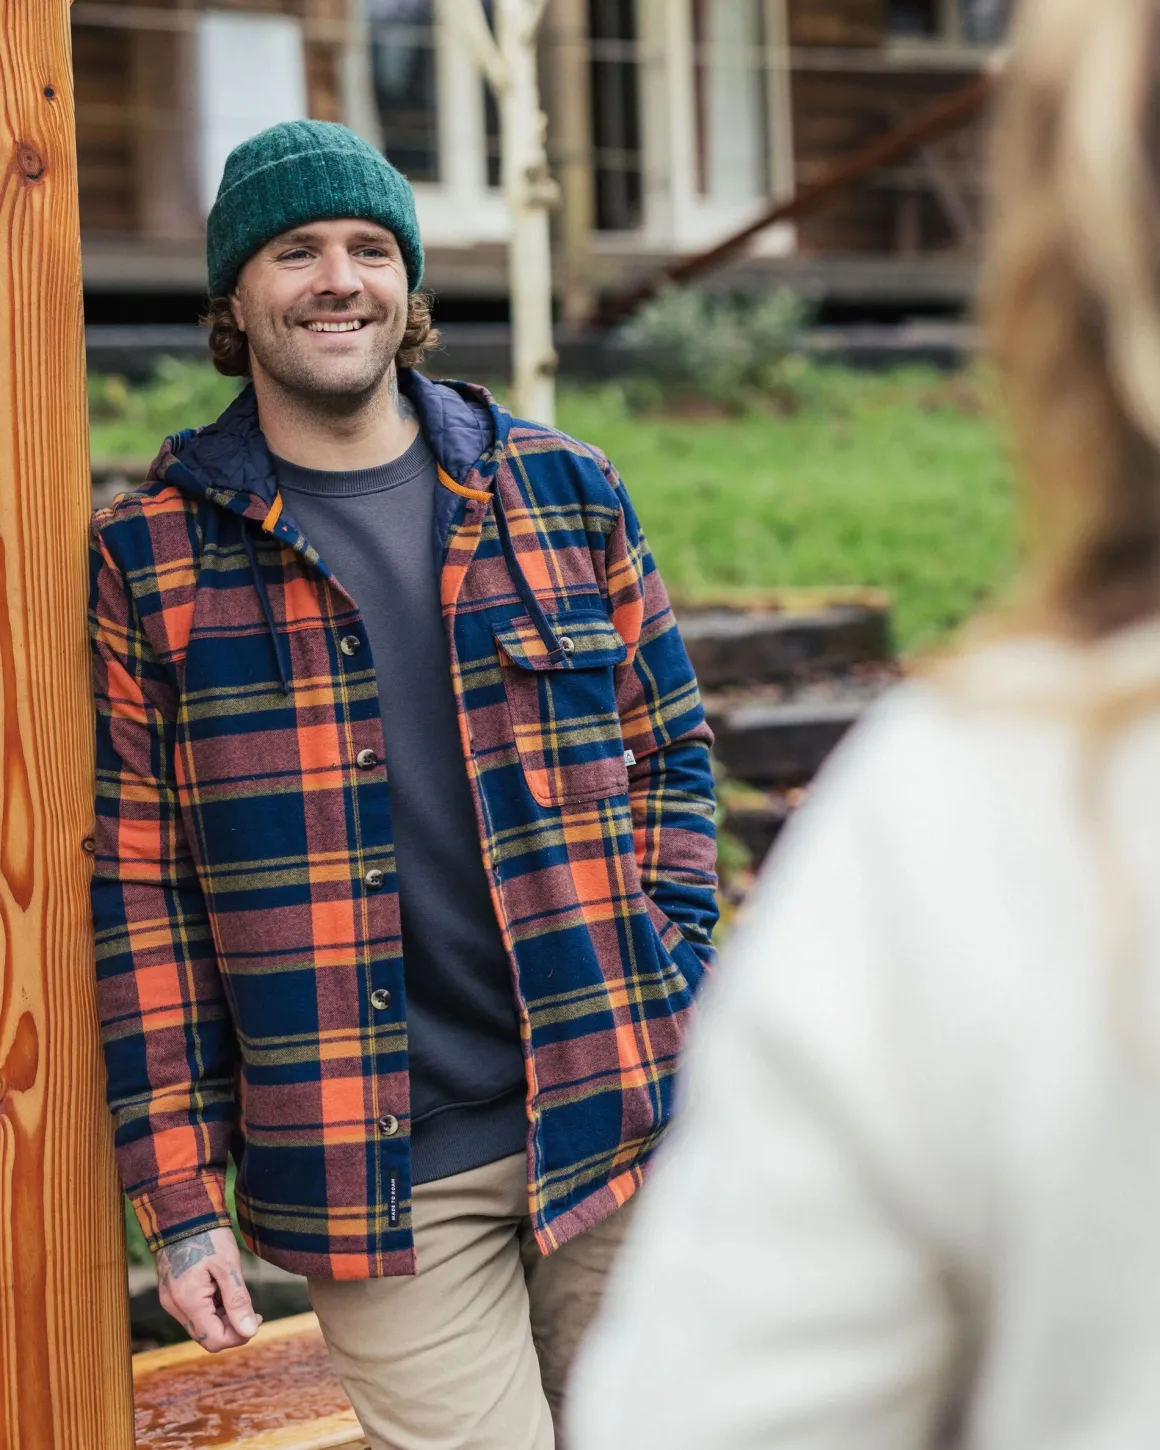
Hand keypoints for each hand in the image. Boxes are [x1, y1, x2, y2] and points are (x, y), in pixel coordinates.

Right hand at [155, 1226, 262, 1351]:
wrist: (183, 1213)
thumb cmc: (207, 1235)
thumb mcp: (229, 1266)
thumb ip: (238, 1301)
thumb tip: (250, 1332)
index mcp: (187, 1301)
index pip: (214, 1340)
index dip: (238, 1336)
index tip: (256, 1317)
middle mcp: (175, 1307)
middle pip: (207, 1337)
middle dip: (232, 1328)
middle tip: (252, 1309)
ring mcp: (171, 1301)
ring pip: (202, 1326)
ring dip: (223, 1318)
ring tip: (237, 1294)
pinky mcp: (173, 1294)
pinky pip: (195, 1313)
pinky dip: (213, 1309)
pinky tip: (224, 1291)